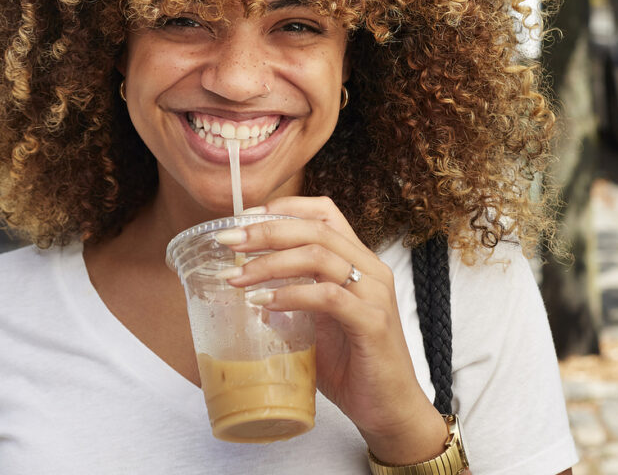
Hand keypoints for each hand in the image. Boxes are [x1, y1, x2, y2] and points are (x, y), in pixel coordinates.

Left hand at [215, 196, 447, 464]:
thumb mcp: (316, 324)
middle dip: (266, 230)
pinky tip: (263, 303)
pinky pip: (327, 296)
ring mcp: (374, 294)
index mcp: (359, 262)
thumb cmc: (352, 366)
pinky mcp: (372, 322)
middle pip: (316, 229)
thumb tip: (248, 290)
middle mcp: (371, 270)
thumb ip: (292, 301)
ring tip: (236, 278)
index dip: (284, 207)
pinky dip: (290, 295)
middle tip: (228, 242)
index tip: (244, 217)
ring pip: (320, 256)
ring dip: (270, 262)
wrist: (389, 410)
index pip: (325, 213)